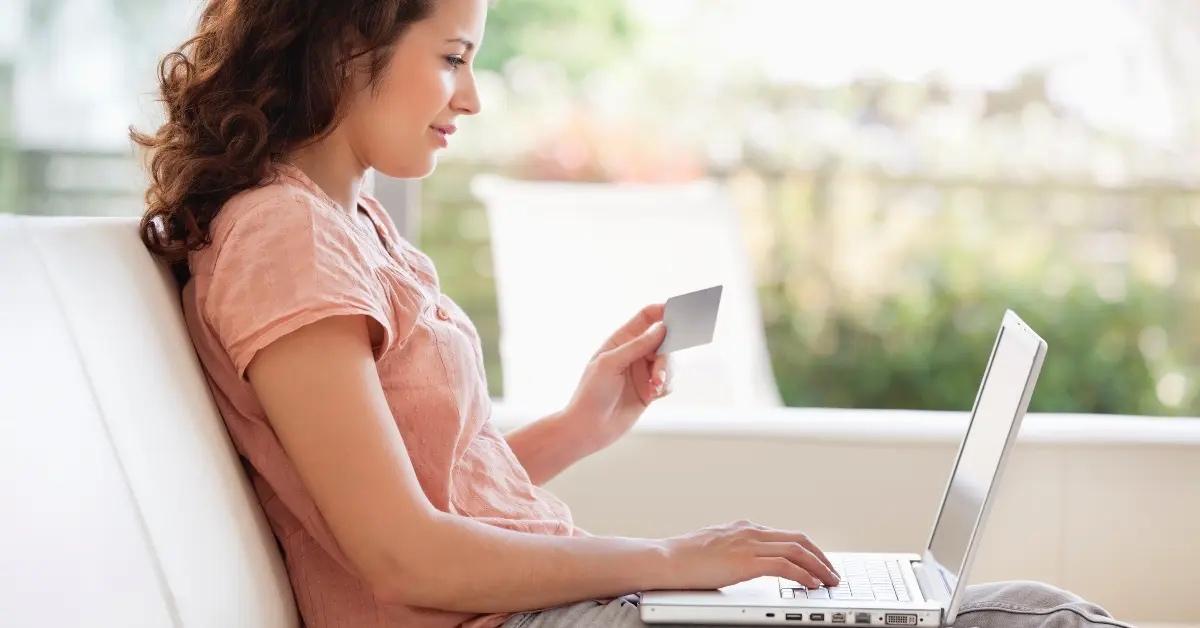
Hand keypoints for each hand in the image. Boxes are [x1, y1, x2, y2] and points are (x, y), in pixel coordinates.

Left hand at [561, 303, 675, 453]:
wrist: (589, 428)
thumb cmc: (592, 393)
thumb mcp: (611, 363)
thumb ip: (637, 345)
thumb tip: (662, 328)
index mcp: (621, 340)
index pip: (646, 317)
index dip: (663, 311)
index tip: (678, 313)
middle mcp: (634, 353)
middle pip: (664, 340)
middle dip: (666, 354)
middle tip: (660, 370)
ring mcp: (643, 372)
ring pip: (669, 362)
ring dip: (665, 373)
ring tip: (654, 388)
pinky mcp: (650, 390)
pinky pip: (669, 382)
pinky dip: (665, 387)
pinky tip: (652, 396)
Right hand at [654, 519, 840, 590]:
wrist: (666, 559)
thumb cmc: (683, 557)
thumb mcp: (714, 547)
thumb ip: (732, 548)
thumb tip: (738, 558)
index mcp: (744, 528)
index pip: (785, 535)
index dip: (807, 549)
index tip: (818, 563)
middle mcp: (751, 531)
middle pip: (799, 539)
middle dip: (820, 556)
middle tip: (832, 572)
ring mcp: (749, 545)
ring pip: (797, 551)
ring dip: (819, 567)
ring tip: (830, 581)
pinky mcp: (746, 562)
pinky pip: (785, 567)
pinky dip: (803, 575)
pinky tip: (812, 585)